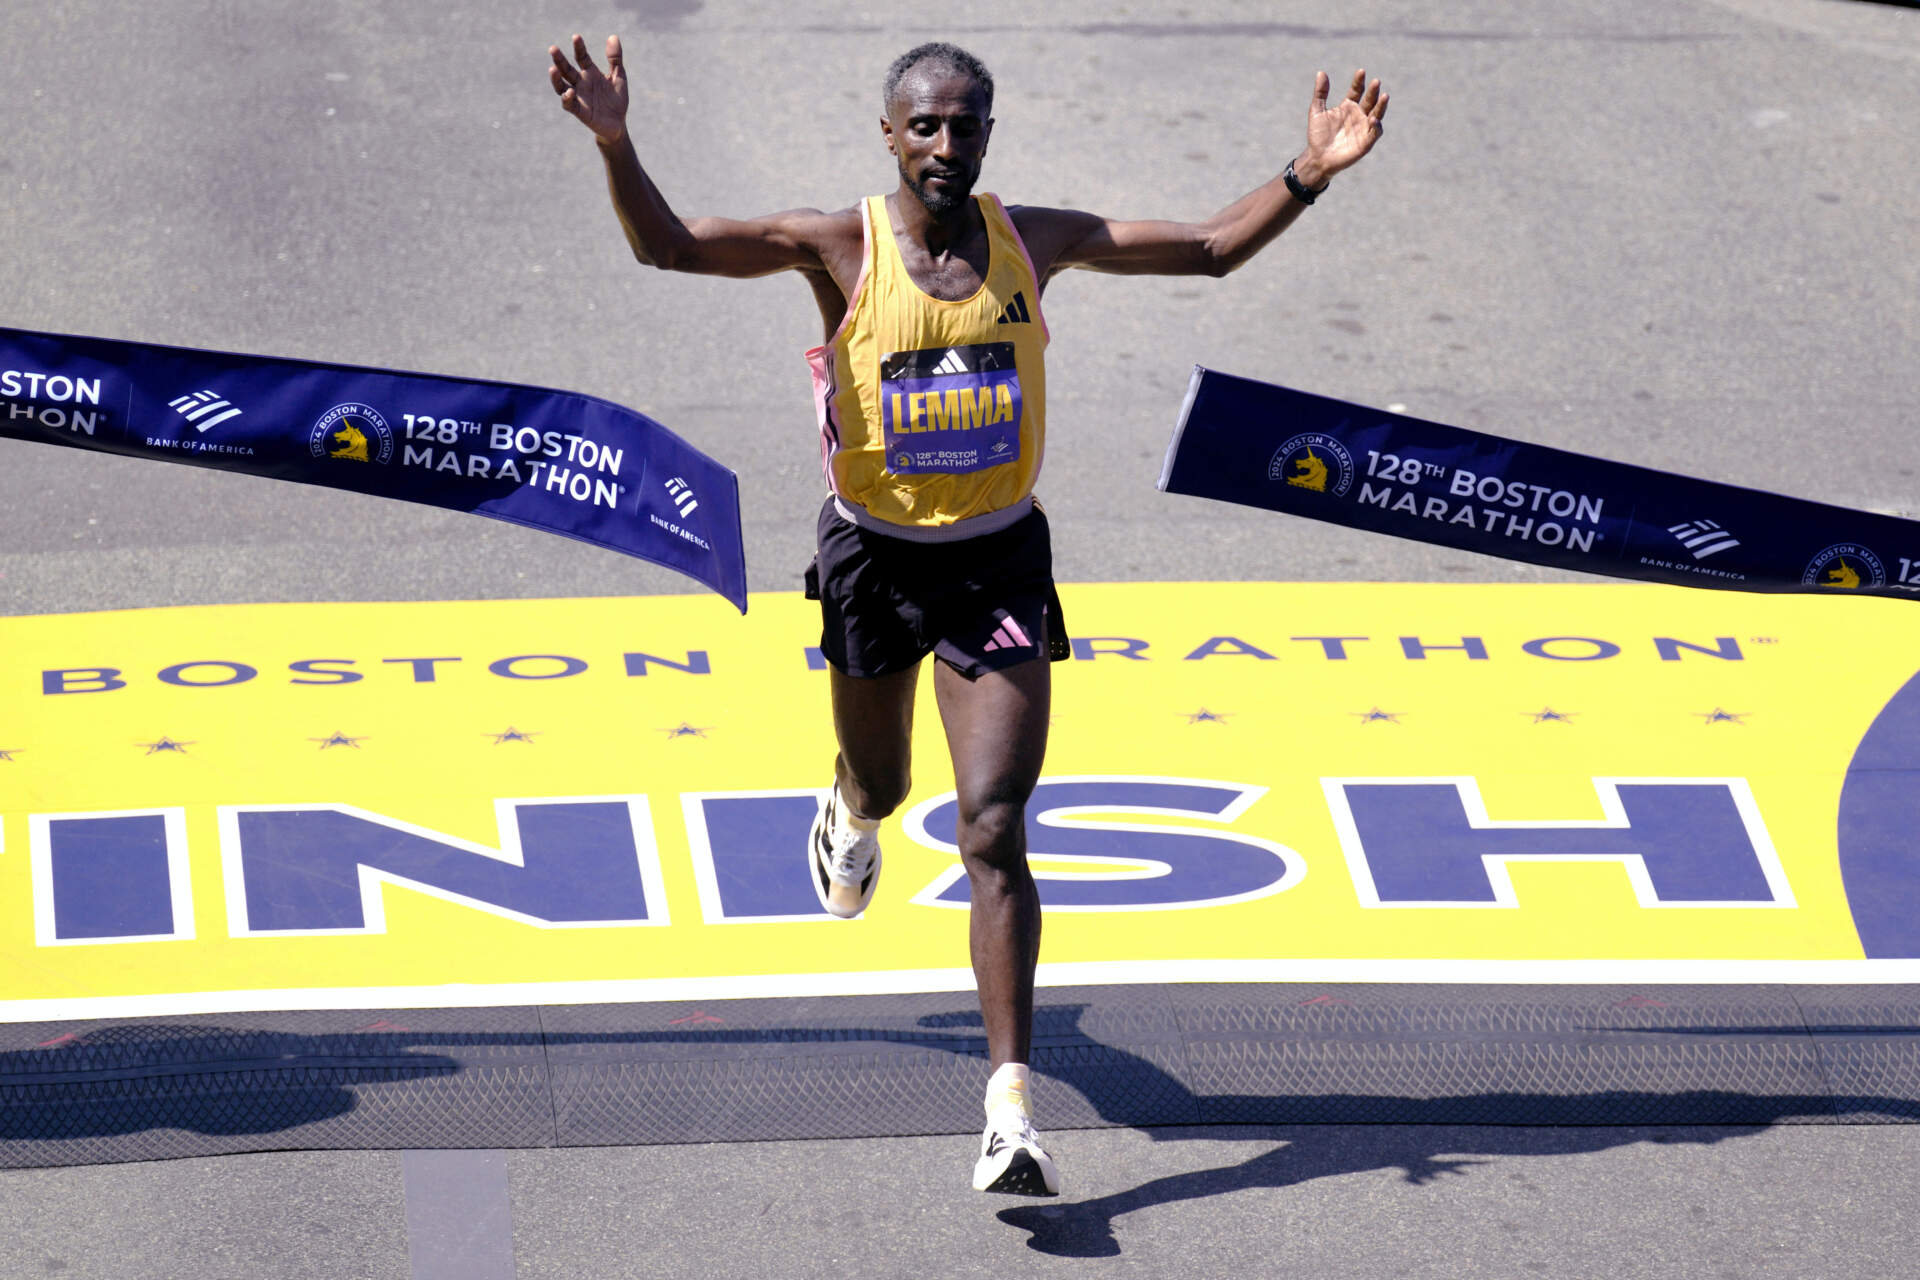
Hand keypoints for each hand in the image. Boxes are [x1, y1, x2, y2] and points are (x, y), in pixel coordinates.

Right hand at [549, 33, 628, 145]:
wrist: (618, 124)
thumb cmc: (616, 100)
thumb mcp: (619, 77)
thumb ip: (615, 59)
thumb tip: (613, 36)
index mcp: (590, 73)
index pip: (581, 57)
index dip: (578, 47)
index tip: (576, 37)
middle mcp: (581, 83)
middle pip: (566, 69)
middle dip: (559, 60)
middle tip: (552, 48)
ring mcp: (578, 96)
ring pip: (561, 86)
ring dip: (556, 79)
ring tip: (552, 69)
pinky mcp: (580, 111)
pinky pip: (569, 104)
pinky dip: (567, 98)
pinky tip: (570, 92)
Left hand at [1298, 69, 1388, 186]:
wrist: (1317, 157)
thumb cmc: (1317, 136)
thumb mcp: (1316, 111)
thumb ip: (1320, 93)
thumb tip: (1321, 72)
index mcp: (1348, 106)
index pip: (1357, 90)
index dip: (1359, 81)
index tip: (1361, 72)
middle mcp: (1359, 115)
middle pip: (1370, 100)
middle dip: (1373, 91)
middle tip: (1376, 81)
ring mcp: (1363, 128)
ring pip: (1376, 113)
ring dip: (1381, 106)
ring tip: (1384, 96)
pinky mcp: (1366, 142)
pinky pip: (1374, 132)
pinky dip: (1376, 125)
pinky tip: (1373, 118)